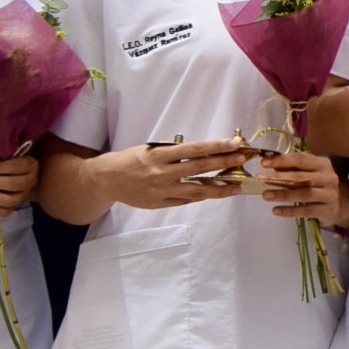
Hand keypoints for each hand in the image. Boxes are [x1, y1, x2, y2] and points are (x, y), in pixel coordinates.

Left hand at [0, 154, 37, 217]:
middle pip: (11, 184)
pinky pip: (6, 212)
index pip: (13, 167)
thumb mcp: (4, 157)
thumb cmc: (6, 163)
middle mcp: (30, 181)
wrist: (17, 175)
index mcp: (29, 165)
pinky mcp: (16, 206)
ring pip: (9, 200)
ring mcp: (24, 196)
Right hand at [101, 138, 252, 209]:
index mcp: (160, 155)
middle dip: (224, 164)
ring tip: (236, 186)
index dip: (216, 147)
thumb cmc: (131, 160)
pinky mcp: (160, 204)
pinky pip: (185, 201)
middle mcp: (162, 173)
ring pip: (197, 190)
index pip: (194, 149)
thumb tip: (203, 152)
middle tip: (242, 160)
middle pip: (199, 169)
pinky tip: (214, 193)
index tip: (234, 144)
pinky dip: (200, 196)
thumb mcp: (150, 150)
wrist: (107, 179)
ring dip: (219, 188)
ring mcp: (162, 191)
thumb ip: (174, 153)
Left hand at [258, 149, 348, 224]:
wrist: (341, 205)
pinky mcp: (327, 210)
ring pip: (304, 193)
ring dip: (283, 194)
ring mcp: (330, 195)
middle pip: (301, 177)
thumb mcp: (309, 173)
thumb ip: (292, 169)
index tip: (263, 163)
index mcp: (323, 164)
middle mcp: (329, 177)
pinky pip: (306, 211)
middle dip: (279, 177)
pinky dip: (290, 211)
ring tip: (266, 196)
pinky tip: (276, 210)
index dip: (282, 160)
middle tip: (260, 179)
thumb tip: (270, 164)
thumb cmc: (319, 185)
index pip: (301, 159)